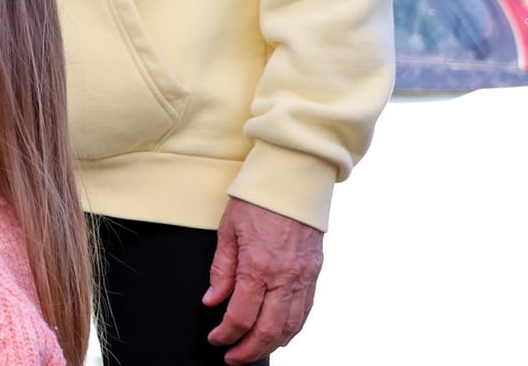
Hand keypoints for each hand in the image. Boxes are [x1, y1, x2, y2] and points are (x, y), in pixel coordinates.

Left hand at [204, 196, 323, 363]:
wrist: (292, 180)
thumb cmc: (256, 200)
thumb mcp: (227, 230)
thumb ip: (221, 270)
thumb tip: (212, 300)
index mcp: (258, 266)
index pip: (241, 315)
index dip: (226, 334)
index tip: (216, 339)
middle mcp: (285, 277)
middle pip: (269, 330)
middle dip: (249, 350)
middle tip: (232, 356)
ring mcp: (304, 277)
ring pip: (291, 326)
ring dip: (272, 344)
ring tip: (253, 349)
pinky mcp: (315, 273)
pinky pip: (305, 311)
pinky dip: (292, 328)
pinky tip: (279, 334)